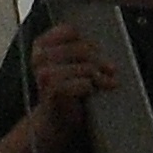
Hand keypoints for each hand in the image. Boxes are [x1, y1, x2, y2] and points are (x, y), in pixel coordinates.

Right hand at [25, 23, 117, 151]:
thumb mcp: (68, 64)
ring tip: (107, 83)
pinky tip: (92, 92)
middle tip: (112, 69)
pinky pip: (83, 83)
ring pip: (85, 67)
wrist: (53, 121)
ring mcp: (45, 74)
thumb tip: (105, 46)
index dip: (88, 41)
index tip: (98, 51)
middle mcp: (40, 57)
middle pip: (81, 49)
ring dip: (100, 76)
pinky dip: (91, 88)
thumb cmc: (64, 90)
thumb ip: (79, 51)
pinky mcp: (54, 91)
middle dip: (100, 60)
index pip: (70, 31)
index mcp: (41, 44)